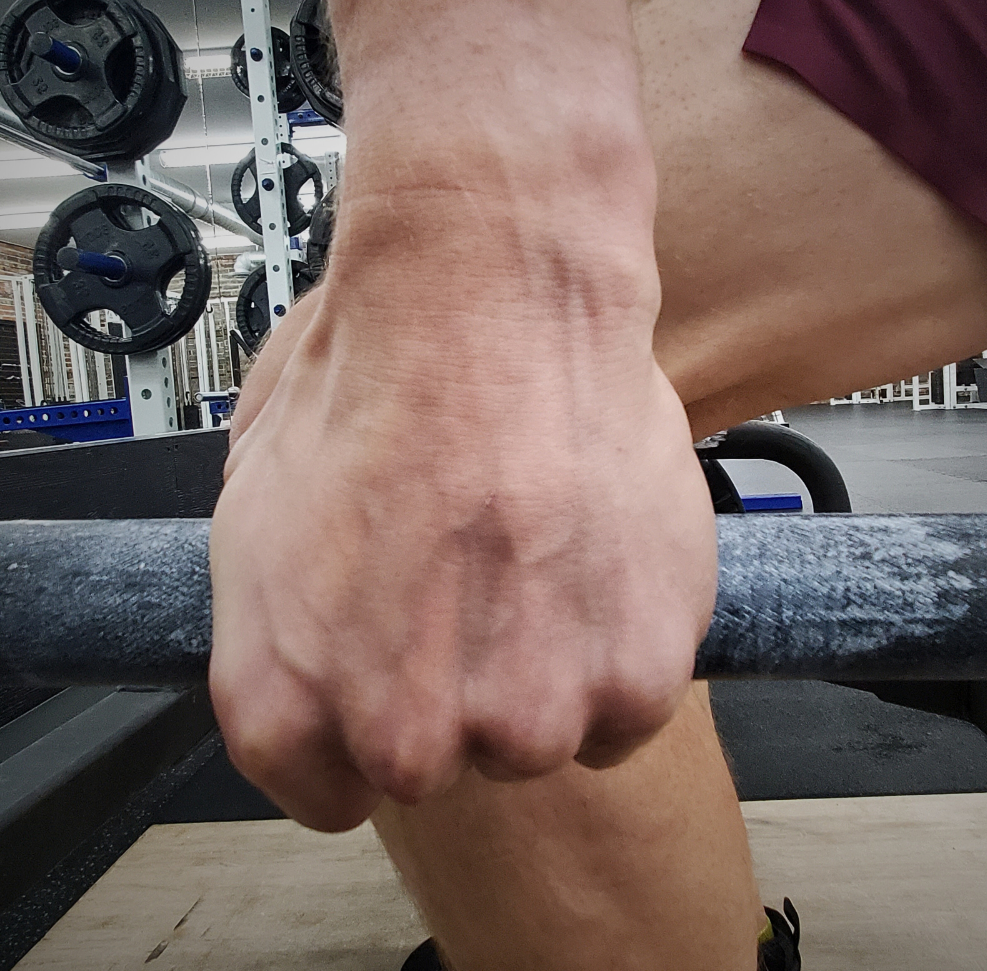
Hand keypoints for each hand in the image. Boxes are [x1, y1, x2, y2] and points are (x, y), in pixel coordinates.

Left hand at [208, 190, 717, 831]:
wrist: (492, 292)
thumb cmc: (378, 371)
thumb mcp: (258, 504)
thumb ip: (283, 625)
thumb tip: (325, 649)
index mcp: (288, 703)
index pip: (327, 789)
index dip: (366, 714)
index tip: (397, 664)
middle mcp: (401, 737)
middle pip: (434, 765)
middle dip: (453, 687)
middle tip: (475, 580)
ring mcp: (524, 719)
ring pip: (537, 738)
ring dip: (543, 667)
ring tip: (539, 556)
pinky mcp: (632, 680)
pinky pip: (624, 709)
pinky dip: (618, 647)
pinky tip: (595, 562)